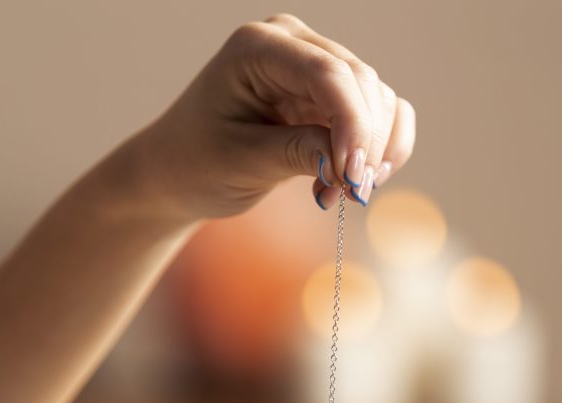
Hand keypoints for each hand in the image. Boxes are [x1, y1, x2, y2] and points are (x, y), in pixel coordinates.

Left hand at [142, 13, 414, 218]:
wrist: (181, 173)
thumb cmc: (197, 162)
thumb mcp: (242, 161)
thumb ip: (297, 153)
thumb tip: (351, 165)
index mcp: (258, 47)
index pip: (327, 73)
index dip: (352, 124)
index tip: (353, 177)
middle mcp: (293, 46)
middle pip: (361, 83)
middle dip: (364, 145)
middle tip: (345, 197)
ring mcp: (316, 69)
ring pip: (378, 101)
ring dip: (372, 154)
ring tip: (335, 195)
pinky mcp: (330, 100)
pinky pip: (380, 115)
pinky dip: (379, 151)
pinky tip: (351, 182)